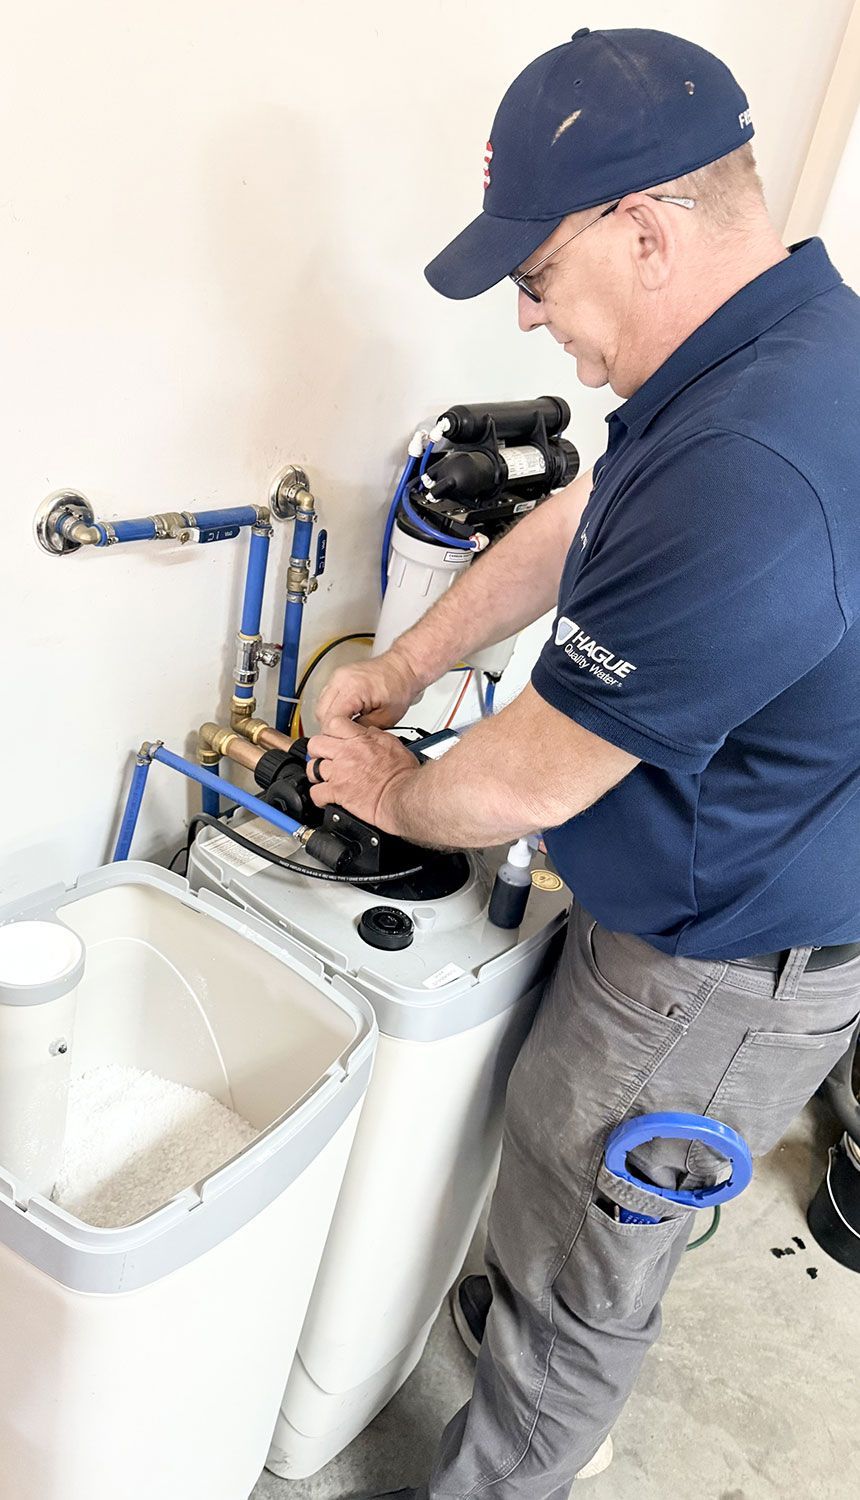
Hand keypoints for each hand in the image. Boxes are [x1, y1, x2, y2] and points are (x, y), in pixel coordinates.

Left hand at [306, 717, 418, 831]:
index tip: (332, 739)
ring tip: (324, 779)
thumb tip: (368, 732)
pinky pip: (315, 793)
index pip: (334, 724)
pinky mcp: (337, 792)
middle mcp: (346, 753)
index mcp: (360, 740)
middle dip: (317, 751)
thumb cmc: (403, 775)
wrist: (403, 795)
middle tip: (324, 758)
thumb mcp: (393, 744)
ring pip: (312, 768)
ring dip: (316, 774)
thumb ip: (376, 736)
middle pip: (316, 744)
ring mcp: (339, 773)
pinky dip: (319, 797)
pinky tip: (326, 798)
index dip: (330, 731)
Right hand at [315, 648, 420, 731]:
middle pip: (321, 712)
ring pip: (320, 706)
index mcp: (354, 688)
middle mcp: (342, 679)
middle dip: (330, 728)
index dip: (335, 734)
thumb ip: (362, 730)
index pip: (331, 719)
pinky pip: (326, 697)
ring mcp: (337, 676)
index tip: (342, 742)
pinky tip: (345, 715)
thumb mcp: (386, 718)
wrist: (402, 668)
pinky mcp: (337, 677)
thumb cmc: (399, 687)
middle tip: (343, 737)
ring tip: (346, 725)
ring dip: (329, 718)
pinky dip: (332, 709)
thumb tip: (347, 738)